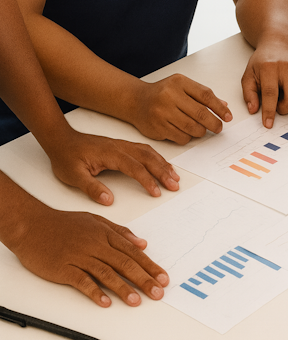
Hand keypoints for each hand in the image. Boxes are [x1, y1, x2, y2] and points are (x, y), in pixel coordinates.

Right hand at [8, 206, 168, 306]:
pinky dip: (94, 292)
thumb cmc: (64, 223)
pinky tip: (105, 302)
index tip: (163, 278)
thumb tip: (142, 243)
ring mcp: (80, 257)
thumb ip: (120, 232)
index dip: (150, 266)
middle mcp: (96, 245)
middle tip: (157, 292)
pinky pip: (81, 281)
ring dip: (123, 288)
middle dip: (144, 279)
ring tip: (137, 301)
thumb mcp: (95, 220)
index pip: (133, 253)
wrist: (32, 224)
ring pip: (106, 273)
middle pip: (125, 264)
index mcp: (105, 234)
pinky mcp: (64, 268)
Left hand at [45, 130, 179, 204]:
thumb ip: (91, 188)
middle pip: (148, 158)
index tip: (156, 192)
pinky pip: (145, 150)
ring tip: (174, 177)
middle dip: (163, 172)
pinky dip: (157, 157)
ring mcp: (123, 145)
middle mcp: (120, 147)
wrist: (60, 139)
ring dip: (163, 164)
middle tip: (175, 185)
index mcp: (110, 154)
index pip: (135, 168)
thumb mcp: (73, 176)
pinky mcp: (123, 146)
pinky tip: (163, 164)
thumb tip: (108, 200)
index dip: (147, 180)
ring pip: (149, 152)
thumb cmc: (66, 157)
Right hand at [130, 74, 232, 144]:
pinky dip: (188, 137)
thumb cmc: (163, 93)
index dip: (220, 108)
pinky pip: (181, 137)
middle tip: (218, 128)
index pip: (206, 96)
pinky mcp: (157, 127)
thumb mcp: (182, 87)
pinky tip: (185, 132)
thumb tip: (224, 106)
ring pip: (192, 128)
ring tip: (200, 129)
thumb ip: (202, 95)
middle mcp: (169, 96)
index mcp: (179, 82)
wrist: (136, 100)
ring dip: (201, 131)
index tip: (228, 117)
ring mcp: (162, 112)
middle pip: (201, 114)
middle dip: (214, 124)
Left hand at [241, 42, 287, 127]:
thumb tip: (253, 110)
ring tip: (286, 98)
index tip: (268, 124)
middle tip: (277, 105)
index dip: (269, 111)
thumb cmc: (263, 62)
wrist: (278, 45)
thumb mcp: (249, 75)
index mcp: (269, 68)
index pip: (270, 93)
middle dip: (284, 109)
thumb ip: (249, 94)